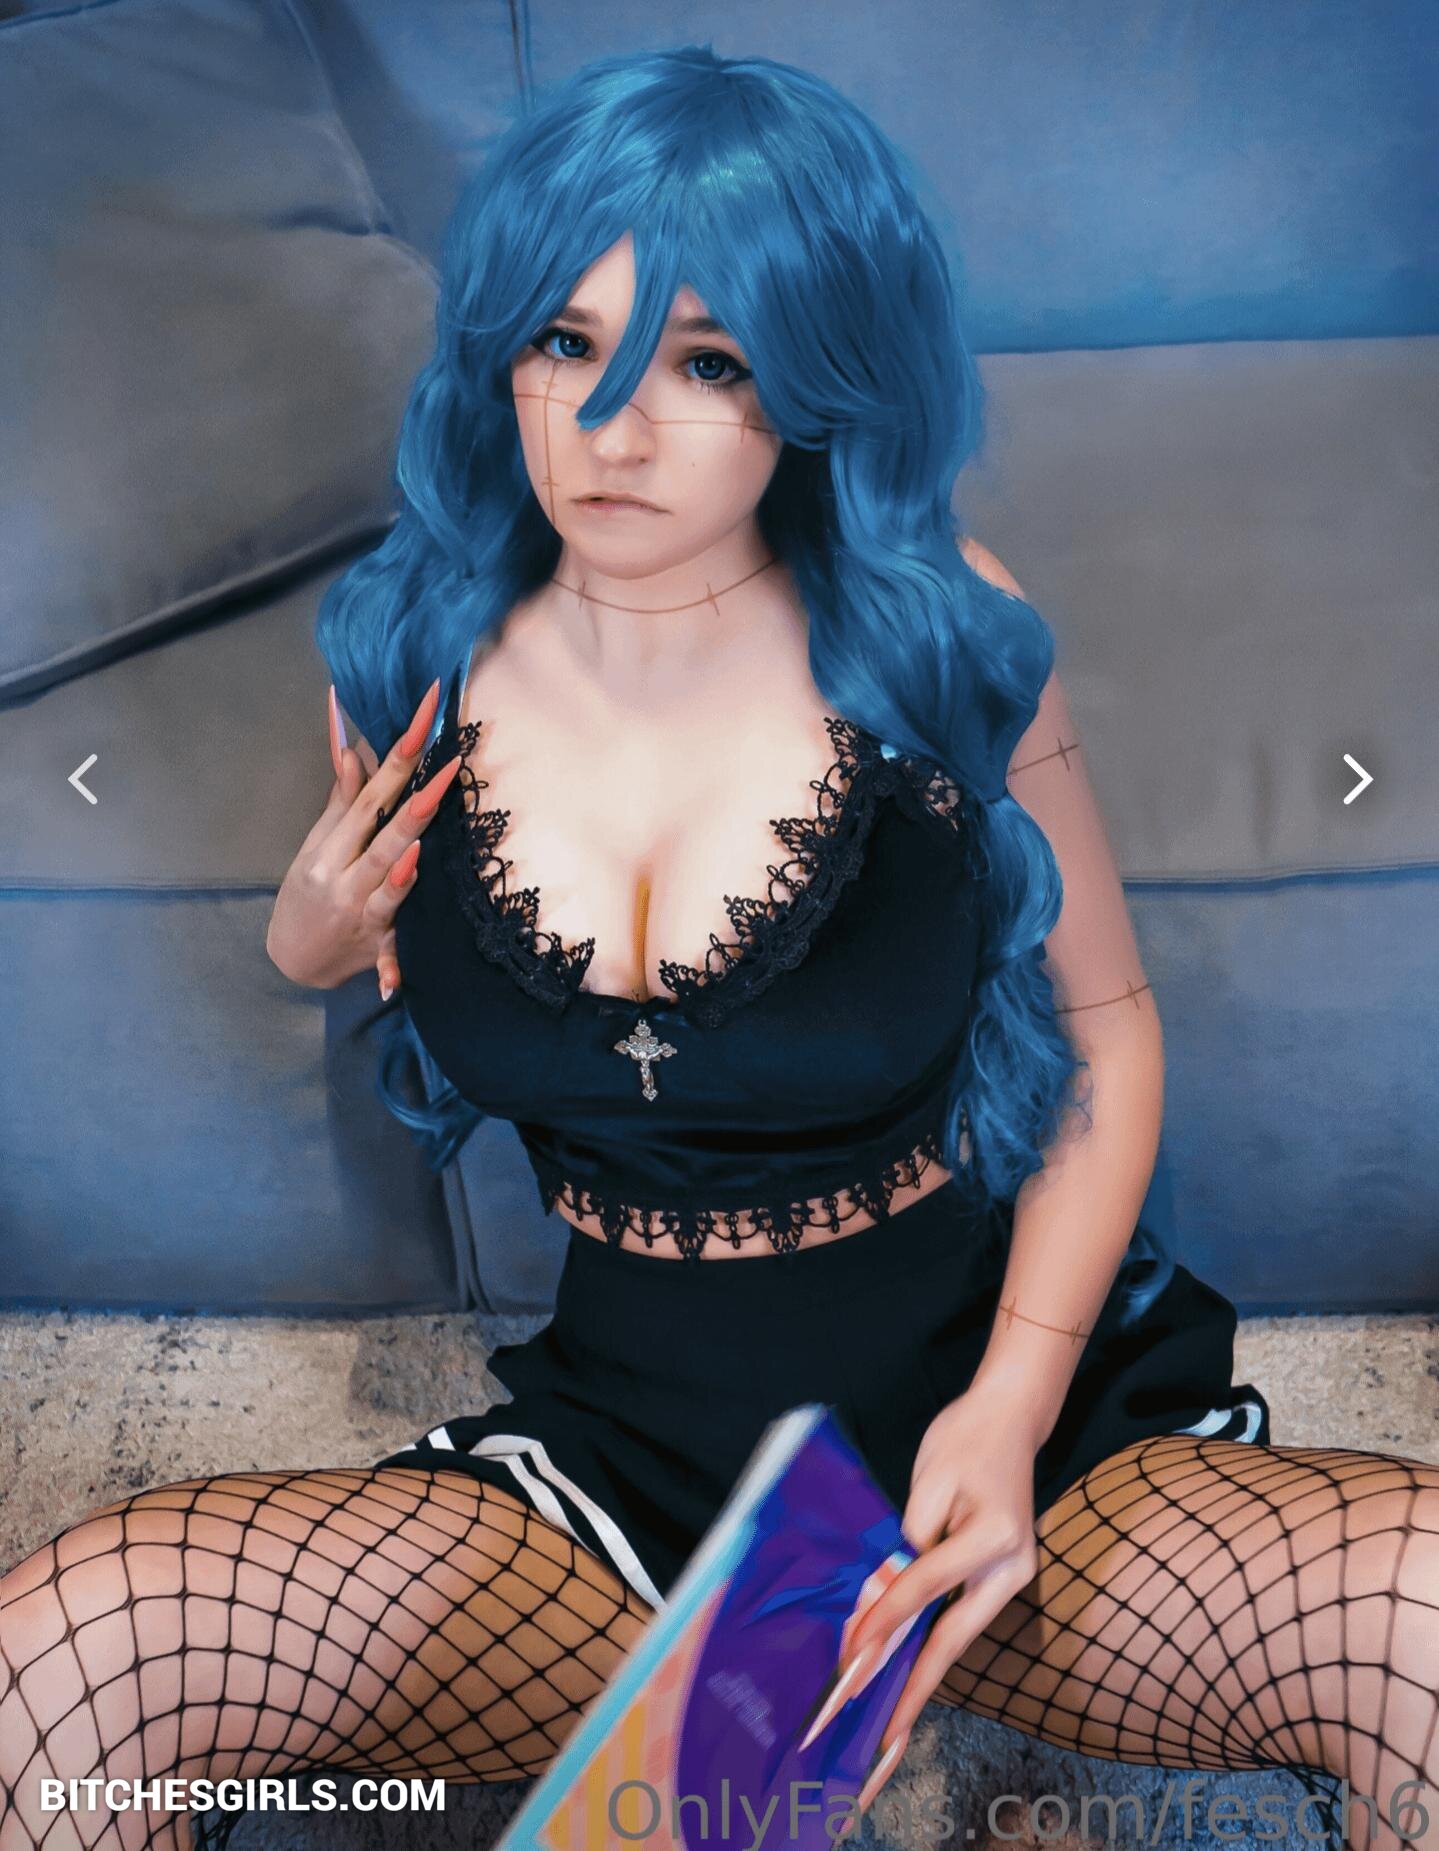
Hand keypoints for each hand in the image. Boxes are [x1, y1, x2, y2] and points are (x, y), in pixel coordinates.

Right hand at [265, 680, 459, 993]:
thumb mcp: (319, 843)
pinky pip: (385, 957)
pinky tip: (395, 972)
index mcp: (332, 845)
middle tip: (449, 766)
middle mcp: (343, 877)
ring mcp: (359, 915)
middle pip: (383, 834)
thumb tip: (355, 744)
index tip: (427, 719)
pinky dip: (389, 964)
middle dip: (415, 801)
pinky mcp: (372, 950)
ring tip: (419, 845)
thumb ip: (344, 798)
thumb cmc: (310, 890)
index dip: (400, 754)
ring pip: (386, 889)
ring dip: (401, 872)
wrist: (290, 960)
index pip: (371, 791)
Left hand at [827, 1389, 1042, 1829]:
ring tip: (886, 1723)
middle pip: (953, 1640)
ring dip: (920, 1678)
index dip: (884, 1622)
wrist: (1009, 1418)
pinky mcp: (999, 1578)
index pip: (925, 1588)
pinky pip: (959, 1621)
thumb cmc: (965, 1439)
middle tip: (880, 1739)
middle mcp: (1011, 1569)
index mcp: (996, 1538)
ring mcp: (1010, 1578)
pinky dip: (930, 1649)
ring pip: (957, 1639)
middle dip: (914, 1692)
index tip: (849, 1659)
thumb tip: (879, 1597)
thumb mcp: (930, 1481)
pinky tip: (904, 1674)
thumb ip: (908, 1542)